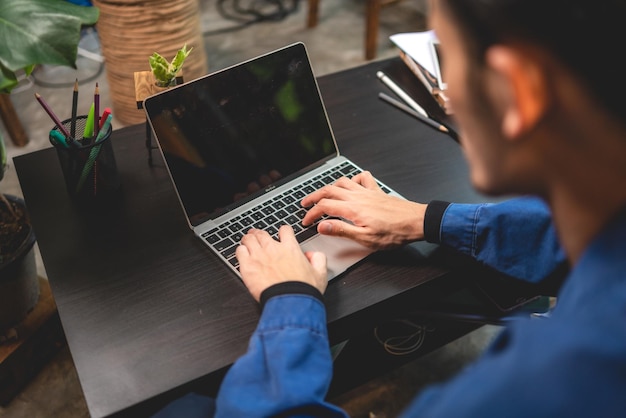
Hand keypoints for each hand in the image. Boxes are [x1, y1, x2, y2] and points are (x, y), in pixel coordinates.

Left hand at [236, 226, 327, 301]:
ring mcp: (259, 256)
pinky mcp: (248, 266)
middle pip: (262, 233)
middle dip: (258, 234)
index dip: (282, 231)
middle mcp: (273, 249)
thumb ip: (318, 259)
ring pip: (249, 239)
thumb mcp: (320, 273)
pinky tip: (242, 254)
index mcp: (290, 249)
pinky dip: (240, 251)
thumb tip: (312, 255)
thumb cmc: (303, 291)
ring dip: (248, 240)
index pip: (284, 230)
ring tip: (246, 242)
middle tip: (257, 236)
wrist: (290, 302)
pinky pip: (240, 252)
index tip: (281, 235)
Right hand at [301, 171, 427, 249]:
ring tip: (322, 194)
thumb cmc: (394, 233)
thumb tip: (322, 225)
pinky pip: (362, 178)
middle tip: (304, 204)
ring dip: (329, 186)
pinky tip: (351, 186)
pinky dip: (353, 179)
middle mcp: (358, 197)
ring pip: (342, 182)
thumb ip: (342, 230)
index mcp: (353, 209)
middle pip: (329, 190)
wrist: (415, 222)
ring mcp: (367, 192)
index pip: (324, 206)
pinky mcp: (376, 191)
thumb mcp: (365, 239)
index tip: (306, 221)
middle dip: (313, 196)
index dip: (311, 214)